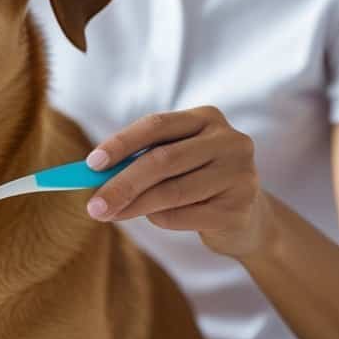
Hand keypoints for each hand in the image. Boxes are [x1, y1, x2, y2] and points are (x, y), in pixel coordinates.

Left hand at [83, 106, 271, 257]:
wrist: (246, 218)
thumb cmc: (195, 183)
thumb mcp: (171, 163)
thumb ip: (139, 161)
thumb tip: (91, 175)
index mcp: (207, 118)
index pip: (156, 125)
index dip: (121, 143)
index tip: (91, 164)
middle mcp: (229, 140)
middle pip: (162, 160)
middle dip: (121, 184)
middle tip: (93, 206)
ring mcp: (240, 173)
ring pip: (172, 191)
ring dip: (134, 206)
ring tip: (110, 215)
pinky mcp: (240, 207)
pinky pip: (185, 216)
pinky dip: (161, 220)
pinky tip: (158, 218)